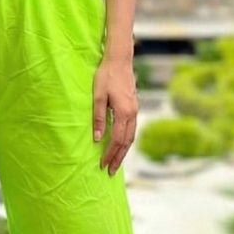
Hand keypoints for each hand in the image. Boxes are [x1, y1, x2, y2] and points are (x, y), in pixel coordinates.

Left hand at [93, 57, 137, 176]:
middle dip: (118, 158)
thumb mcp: (97, 97)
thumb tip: (98, 139)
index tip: (102, 165)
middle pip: (127, 143)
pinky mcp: (134, 108)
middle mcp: (133, 114)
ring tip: (116, 163)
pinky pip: (132, 130)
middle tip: (110, 172)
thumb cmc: (106, 76)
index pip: (117, 140)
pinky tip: (120, 146)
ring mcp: (135, 111)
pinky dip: (126, 141)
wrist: (120, 61)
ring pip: (131, 137)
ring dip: (123, 152)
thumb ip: (98, 118)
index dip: (110, 154)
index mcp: (124, 112)